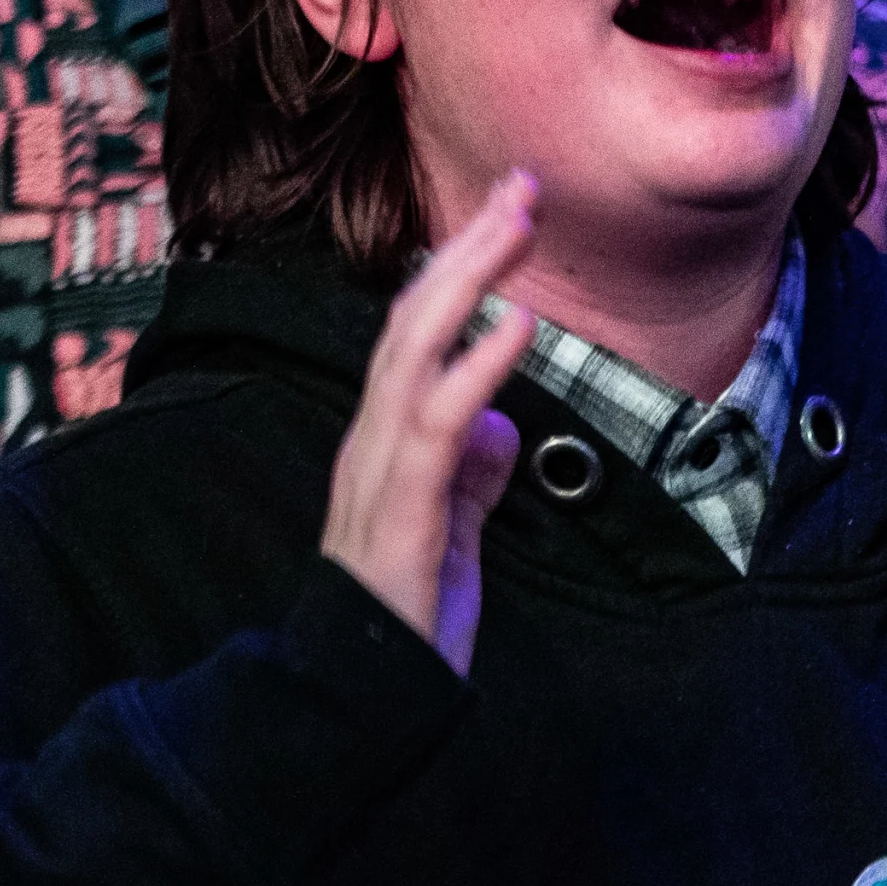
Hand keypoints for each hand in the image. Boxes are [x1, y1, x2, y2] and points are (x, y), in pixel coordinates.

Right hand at [323, 171, 535, 674]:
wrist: (363, 702)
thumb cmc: (408, 621)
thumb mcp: (455, 537)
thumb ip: (471, 480)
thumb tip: (500, 426)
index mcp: (387, 441)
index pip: (421, 332)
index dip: (464, 270)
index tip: (511, 214)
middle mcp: (374, 440)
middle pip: (415, 317)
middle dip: (469, 245)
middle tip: (523, 183)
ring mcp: (380, 469)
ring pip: (415, 347)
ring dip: (471, 276)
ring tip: (518, 218)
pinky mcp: (401, 509)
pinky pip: (439, 423)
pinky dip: (477, 367)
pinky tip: (518, 326)